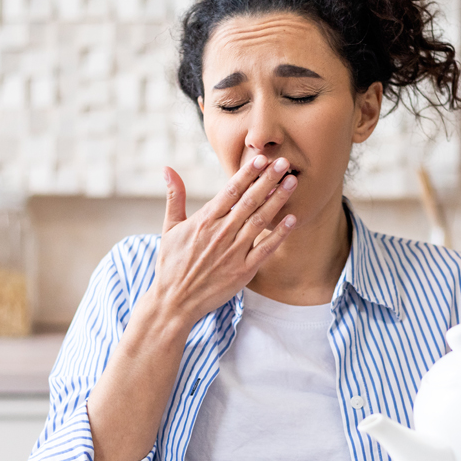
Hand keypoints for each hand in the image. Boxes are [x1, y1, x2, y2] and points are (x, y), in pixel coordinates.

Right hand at [152, 156, 297, 326]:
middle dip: (268, 180)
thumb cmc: (171, 264)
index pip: (230, 191)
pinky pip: (265, 249)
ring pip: (260, 221)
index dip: (248, 173)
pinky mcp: (243, 272)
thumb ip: (174, 196)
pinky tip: (292, 219)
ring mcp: (233, 252)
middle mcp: (221, 233)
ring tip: (292, 182)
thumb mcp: (169, 227)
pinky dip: (279, 234)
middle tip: (284, 162)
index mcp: (204, 220)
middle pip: (249, 201)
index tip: (262, 159)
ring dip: (278, 200)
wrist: (174, 301)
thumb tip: (168, 169)